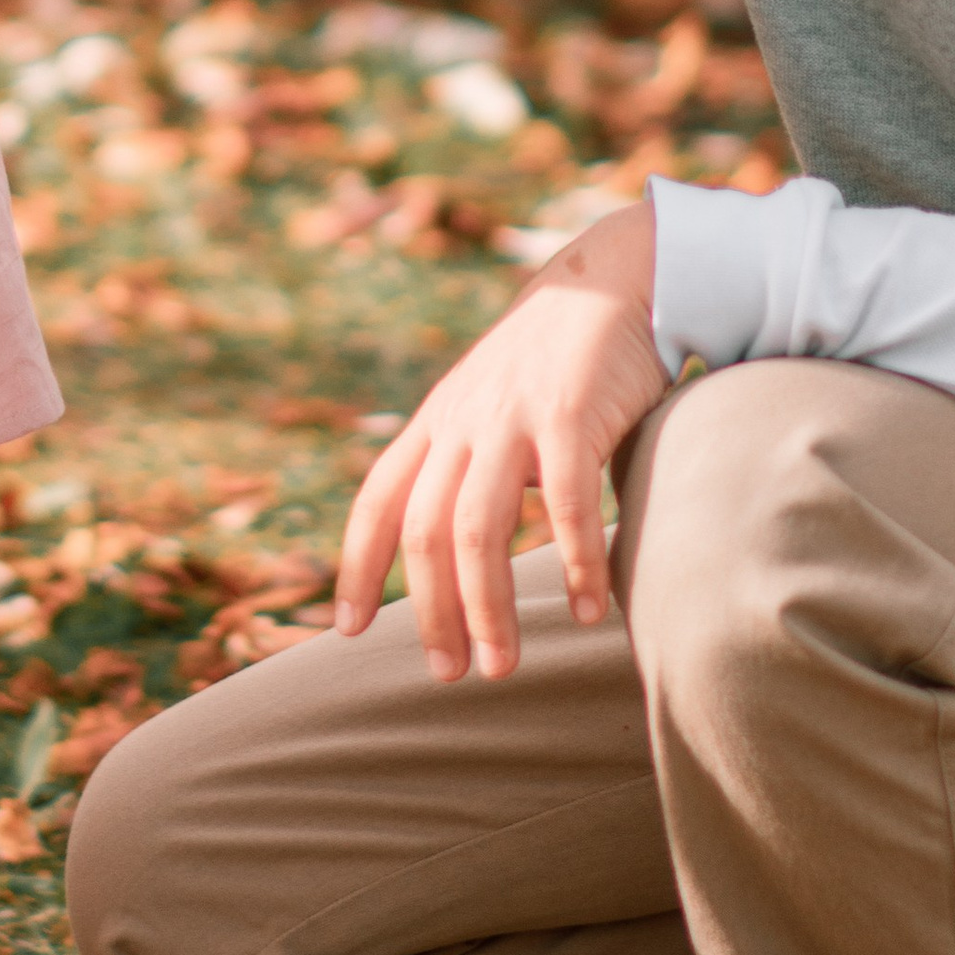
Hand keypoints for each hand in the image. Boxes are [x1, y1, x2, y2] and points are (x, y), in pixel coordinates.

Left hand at [333, 199, 667, 672]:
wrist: (608, 279)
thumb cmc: (551, 363)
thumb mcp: (487, 408)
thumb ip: (466, 466)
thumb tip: (453, 551)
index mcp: (436, 423)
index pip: (378, 500)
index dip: (356, 566)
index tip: (346, 630)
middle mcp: (462, 423)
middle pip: (425, 533)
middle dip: (432, 612)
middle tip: (452, 674)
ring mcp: (512, 418)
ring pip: (477, 530)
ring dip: (487, 607)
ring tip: (501, 667)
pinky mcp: (570, 414)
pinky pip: (565, 502)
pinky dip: (573, 561)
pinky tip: (588, 609)